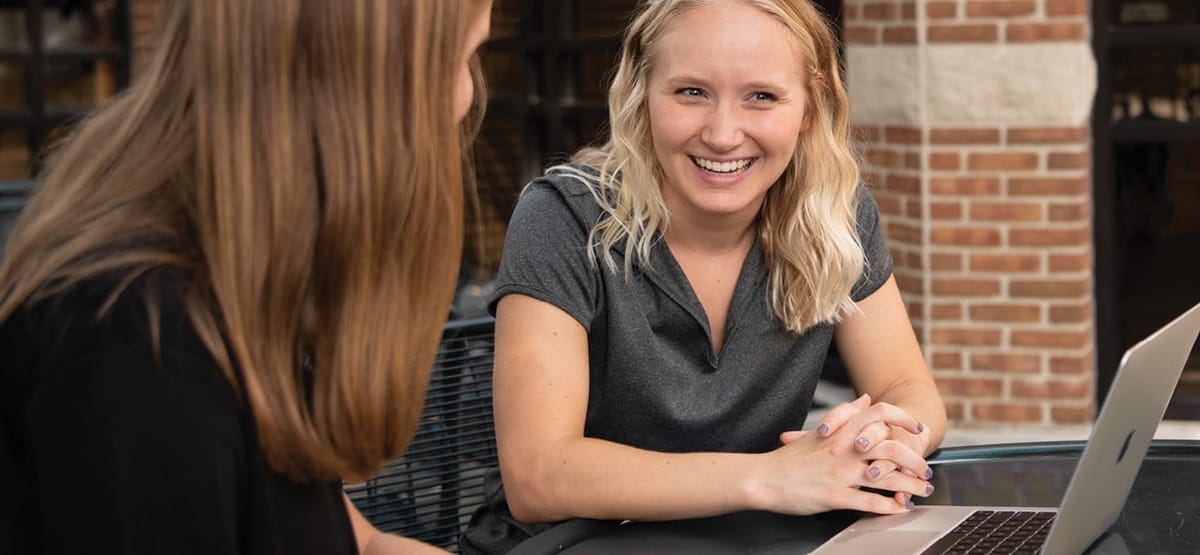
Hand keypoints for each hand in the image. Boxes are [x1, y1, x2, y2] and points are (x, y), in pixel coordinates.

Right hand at [754, 395, 932, 514]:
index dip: (902, 419)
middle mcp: (844, 450)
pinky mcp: (836, 497)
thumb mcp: (819, 431)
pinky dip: (890, 507)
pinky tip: (899, 509)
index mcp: (840, 432)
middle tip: (924, 469)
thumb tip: (864, 400)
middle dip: (915, 460)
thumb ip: (845, 415)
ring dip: (910, 486)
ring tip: (921, 491)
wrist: (764, 478)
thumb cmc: (790, 459)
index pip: (878, 414)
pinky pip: (870, 502)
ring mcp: (841, 474)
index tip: (916, 428)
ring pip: (887, 477)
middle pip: (891, 447)